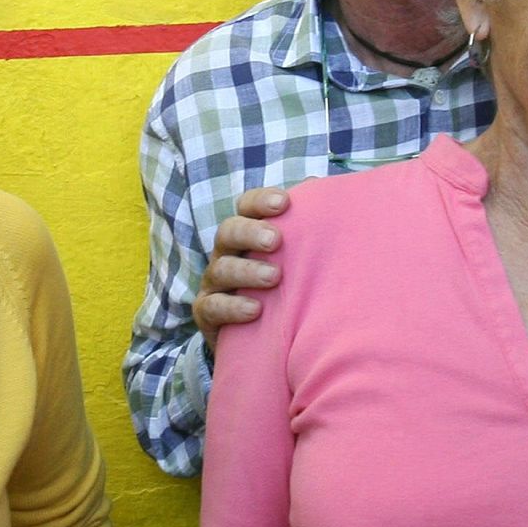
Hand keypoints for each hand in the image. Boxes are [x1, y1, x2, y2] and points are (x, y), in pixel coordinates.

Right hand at [192, 187, 289, 352]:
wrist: (259, 338)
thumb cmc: (282, 288)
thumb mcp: (294, 259)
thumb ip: (305, 228)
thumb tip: (320, 187)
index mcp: (247, 234)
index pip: (246, 207)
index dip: (261, 201)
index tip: (284, 203)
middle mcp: (227, 253)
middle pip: (228, 231)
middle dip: (250, 232)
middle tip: (276, 240)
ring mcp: (214, 283)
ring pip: (221, 269)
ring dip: (247, 271)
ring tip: (274, 278)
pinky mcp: (206, 314)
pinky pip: (212, 306)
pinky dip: (232, 307)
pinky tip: (255, 310)